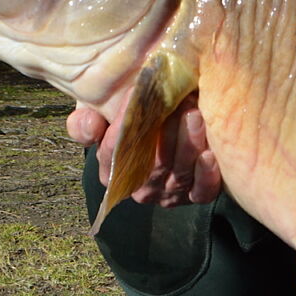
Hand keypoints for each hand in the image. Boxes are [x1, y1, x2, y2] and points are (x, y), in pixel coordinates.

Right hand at [66, 94, 221, 206]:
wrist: (165, 119)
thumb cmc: (131, 115)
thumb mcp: (100, 113)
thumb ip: (85, 122)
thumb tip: (90, 129)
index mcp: (113, 172)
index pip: (113, 157)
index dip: (120, 132)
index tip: (131, 101)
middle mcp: (142, 188)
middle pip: (153, 165)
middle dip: (166, 134)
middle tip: (178, 104)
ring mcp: (170, 194)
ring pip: (179, 174)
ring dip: (188, 145)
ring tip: (195, 115)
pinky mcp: (197, 194)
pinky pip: (202, 192)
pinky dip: (206, 175)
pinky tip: (210, 154)